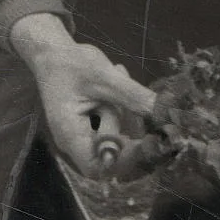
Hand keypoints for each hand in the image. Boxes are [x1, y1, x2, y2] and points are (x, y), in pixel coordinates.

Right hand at [10, 14, 155, 177]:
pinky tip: (114, 81)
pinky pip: (113, 126)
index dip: (124, 161)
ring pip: (116, 137)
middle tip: (130, 97)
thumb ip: (134, 97)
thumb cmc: (72, 63)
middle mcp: (74, 141)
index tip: (147, 140)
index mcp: (70, 134)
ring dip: (125, 111)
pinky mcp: (90, 125)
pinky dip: (119, 107)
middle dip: (128, 127)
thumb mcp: (106, 77)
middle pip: (111, 155)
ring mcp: (82, 134)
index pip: (97, 168)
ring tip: (117, 76)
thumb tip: (167, 113)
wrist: (52, 51)